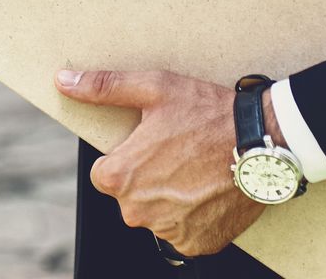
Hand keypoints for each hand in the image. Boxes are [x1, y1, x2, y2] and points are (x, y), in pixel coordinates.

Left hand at [54, 68, 265, 258]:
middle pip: (130, 196)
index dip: (127, 158)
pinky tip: (207, 192)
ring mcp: (169, 232)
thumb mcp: (153, 88)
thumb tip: (63, 81)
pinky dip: (193, 217)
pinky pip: (183, 233)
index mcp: (120, 177)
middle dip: (147, 178)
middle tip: (178, 155)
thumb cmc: (207, 113)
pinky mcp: (197, 244)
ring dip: (170, 198)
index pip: (105, 175)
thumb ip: (103, 87)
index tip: (152, 146)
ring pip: (156, 215)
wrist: (262, 142)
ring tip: (196, 171)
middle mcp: (138, 212)